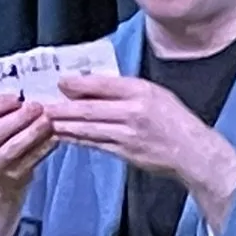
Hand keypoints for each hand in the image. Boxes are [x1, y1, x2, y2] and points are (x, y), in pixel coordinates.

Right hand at [0, 93, 54, 198]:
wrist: (0, 173)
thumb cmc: (0, 136)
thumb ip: (3, 107)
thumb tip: (26, 93)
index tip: (17, 96)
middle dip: (18, 118)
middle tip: (37, 106)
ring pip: (12, 148)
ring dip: (31, 133)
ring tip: (47, 120)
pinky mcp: (13, 175)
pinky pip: (29, 160)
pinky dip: (43, 147)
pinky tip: (54, 136)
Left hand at [47, 75, 235, 198]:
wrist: (193, 152)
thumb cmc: (175, 120)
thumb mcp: (155, 94)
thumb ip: (126, 90)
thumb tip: (92, 87)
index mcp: (142, 91)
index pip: (103, 84)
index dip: (78, 84)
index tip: (59, 82)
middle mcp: (134, 112)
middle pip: (90, 108)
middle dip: (62, 107)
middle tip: (42, 105)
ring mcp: (129, 135)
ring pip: (89, 128)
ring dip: (64, 125)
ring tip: (46, 121)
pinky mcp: (126, 153)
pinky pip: (96, 144)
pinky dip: (78, 139)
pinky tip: (65, 136)